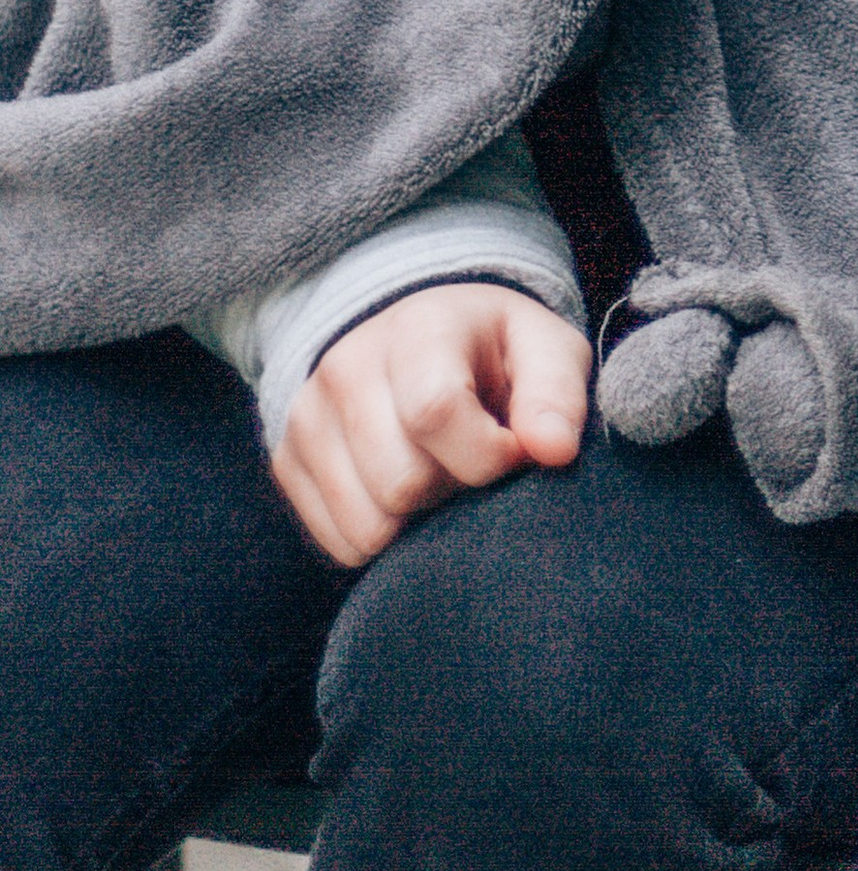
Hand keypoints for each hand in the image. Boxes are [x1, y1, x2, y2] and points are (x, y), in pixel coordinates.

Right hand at [272, 282, 591, 566]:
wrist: (420, 334)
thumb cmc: (496, 350)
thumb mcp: (546, 350)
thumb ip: (556, 395)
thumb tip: (553, 451)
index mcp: (418, 328)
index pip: (434, 412)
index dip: (486, 454)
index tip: (513, 450)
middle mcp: (347, 367)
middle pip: (401, 483)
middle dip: (454, 489)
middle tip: (472, 459)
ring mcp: (307, 417)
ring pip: (367, 525)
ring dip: (418, 520)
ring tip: (439, 470)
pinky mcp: (287, 463)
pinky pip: (340, 542)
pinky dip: (384, 534)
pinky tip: (403, 489)